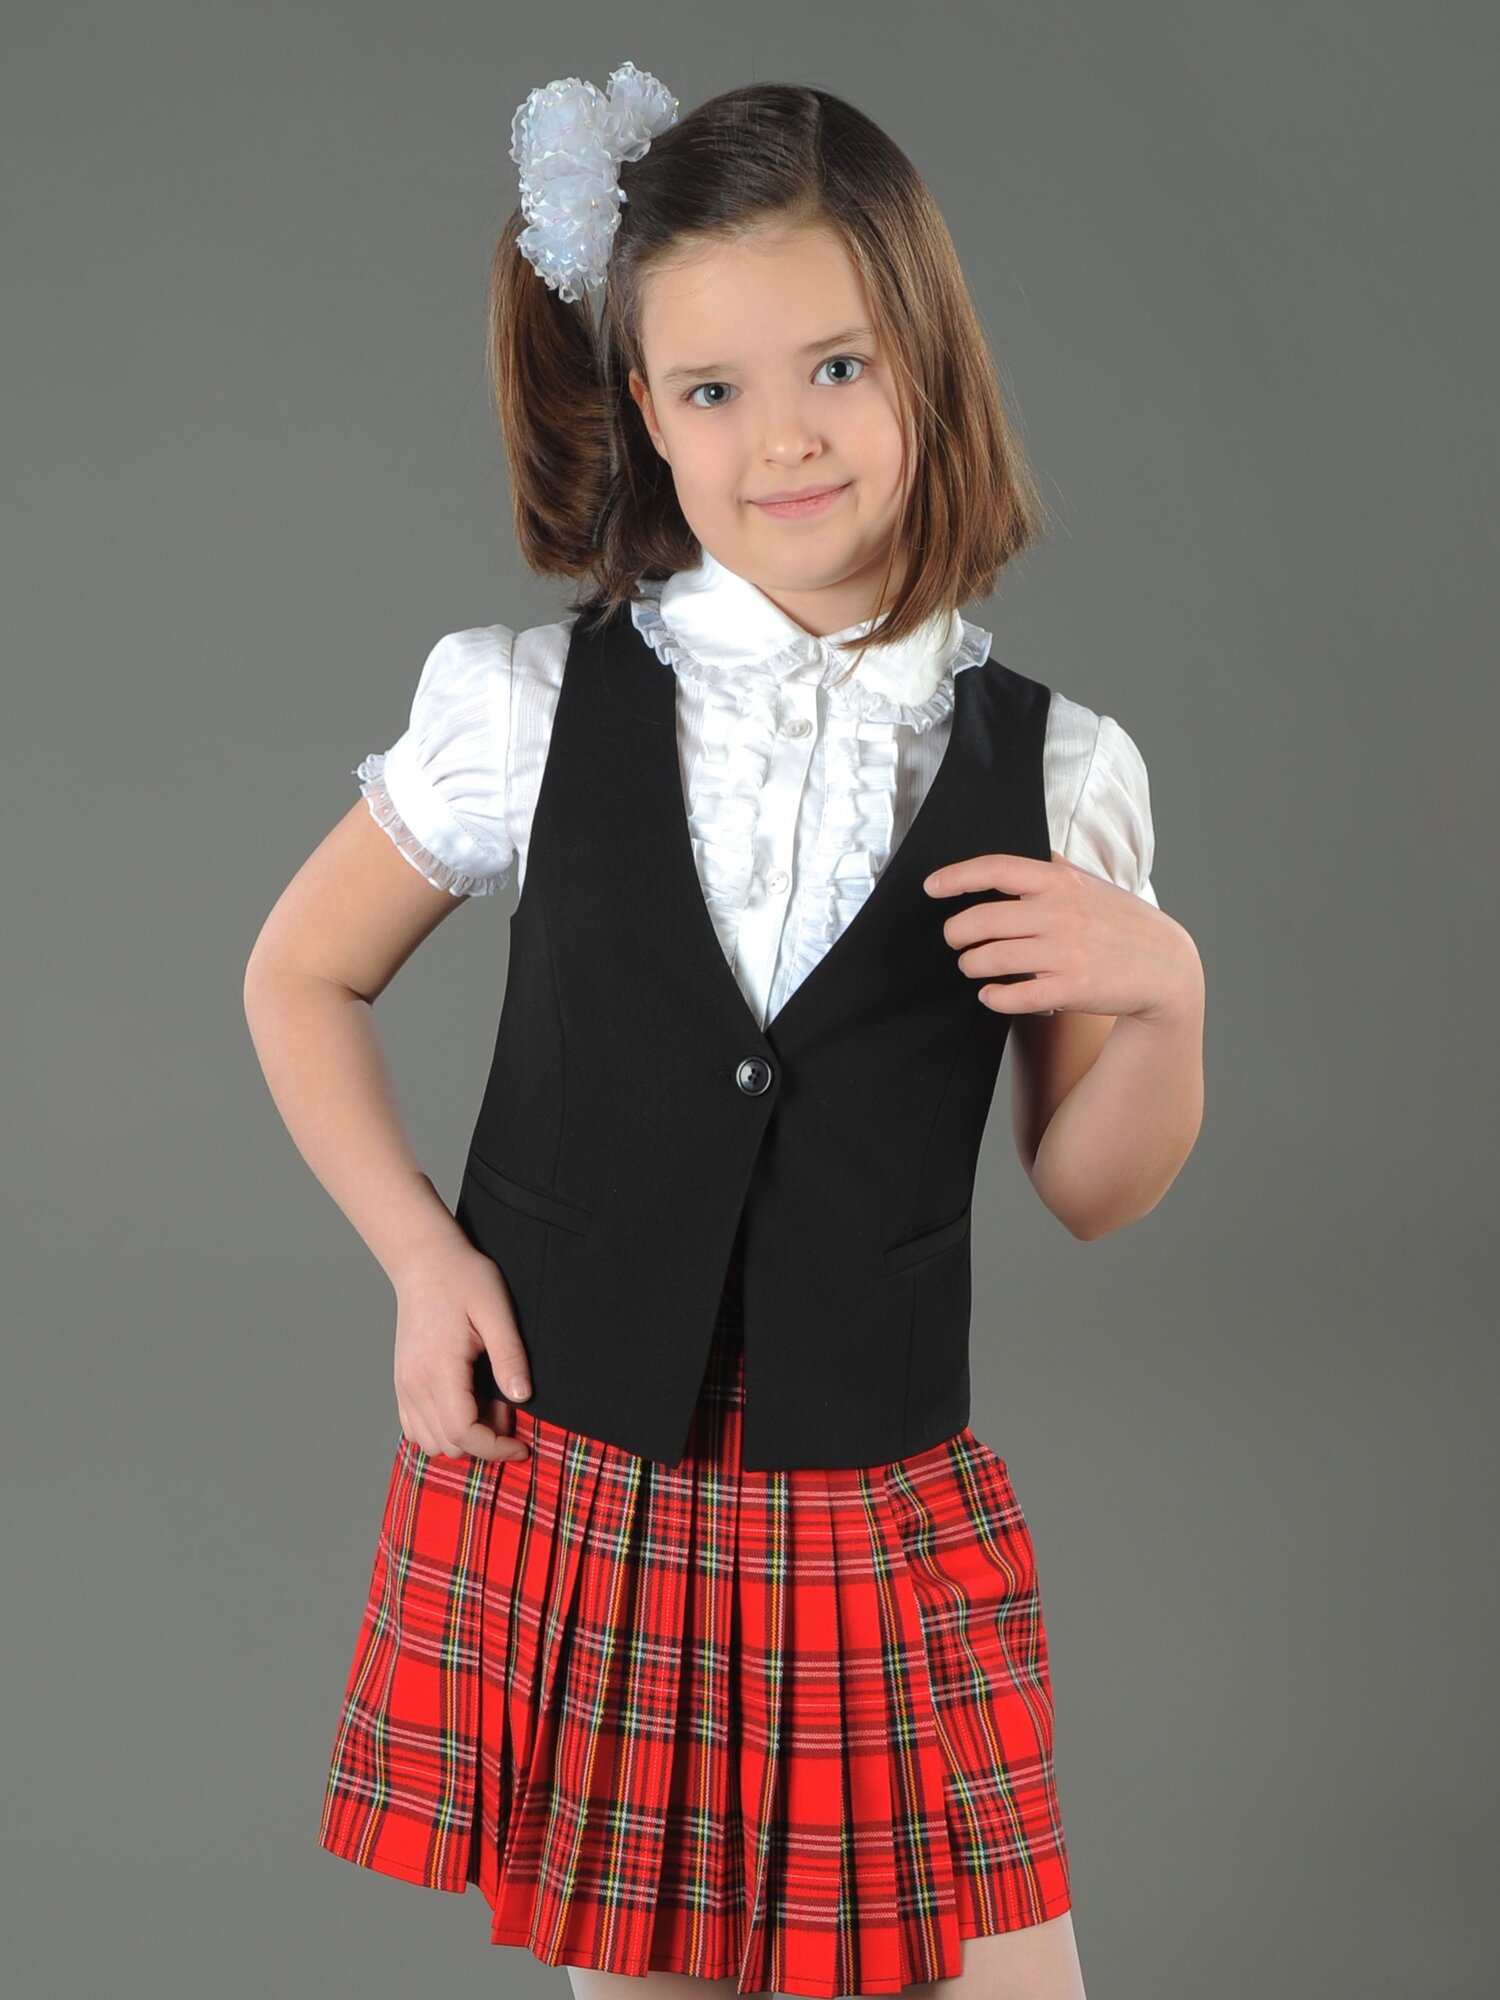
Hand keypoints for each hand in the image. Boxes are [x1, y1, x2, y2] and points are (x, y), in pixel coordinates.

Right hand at [391, 1236, 533, 1460]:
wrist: (423, 1261)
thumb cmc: (462, 1278)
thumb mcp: (496, 1310)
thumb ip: (509, 1356)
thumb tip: (522, 1397)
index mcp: (439, 1367)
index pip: (462, 1431)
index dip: (495, 1447)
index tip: (521, 1445)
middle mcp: (414, 1382)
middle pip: (448, 1443)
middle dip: (484, 1441)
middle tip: (508, 1410)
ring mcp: (403, 1384)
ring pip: (429, 1442)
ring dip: (462, 1437)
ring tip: (487, 1404)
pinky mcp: (401, 1382)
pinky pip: (414, 1428)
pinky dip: (441, 1430)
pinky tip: (465, 1404)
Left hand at [922, 850, 1200, 1023]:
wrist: (1165, 967)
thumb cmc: (1120, 922)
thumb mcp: (1090, 883)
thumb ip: (1052, 867)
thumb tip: (1012, 858)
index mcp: (1060, 881)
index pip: (995, 868)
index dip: (956, 876)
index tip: (931, 887)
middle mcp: (1059, 913)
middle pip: (980, 919)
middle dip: (956, 932)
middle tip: (955, 939)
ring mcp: (1064, 952)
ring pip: (989, 958)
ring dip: (970, 964)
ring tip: (972, 964)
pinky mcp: (1069, 989)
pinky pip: (1012, 995)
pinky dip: (993, 996)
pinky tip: (991, 994)